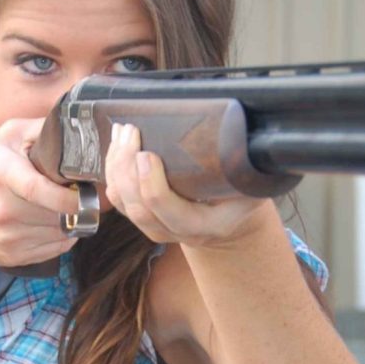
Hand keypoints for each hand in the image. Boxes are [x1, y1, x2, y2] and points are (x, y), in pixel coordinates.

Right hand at [0, 118, 80, 266]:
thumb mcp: (6, 137)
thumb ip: (41, 129)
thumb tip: (74, 127)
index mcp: (2, 175)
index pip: (41, 190)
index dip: (71, 196)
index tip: (87, 193)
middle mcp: (2, 210)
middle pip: (57, 215)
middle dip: (76, 207)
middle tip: (82, 195)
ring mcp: (6, 237)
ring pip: (59, 234)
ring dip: (70, 222)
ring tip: (65, 207)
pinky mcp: (10, 256)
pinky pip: (54, 250)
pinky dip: (62, 237)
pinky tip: (54, 223)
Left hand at [103, 122, 269, 248]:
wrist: (231, 222)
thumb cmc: (242, 196)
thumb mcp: (253, 184)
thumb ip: (245, 168)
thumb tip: (249, 136)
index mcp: (206, 225)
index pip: (168, 212)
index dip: (152, 184)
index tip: (147, 153)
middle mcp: (176, 232)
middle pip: (139, 208)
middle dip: (127, 168)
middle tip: (130, 131)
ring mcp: (156, 229)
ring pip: (124, 204)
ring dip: (116, 167)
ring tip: (122, 132)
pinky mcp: (142, 219)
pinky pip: (118, 200)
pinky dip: (112, 173)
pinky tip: (117, 145)